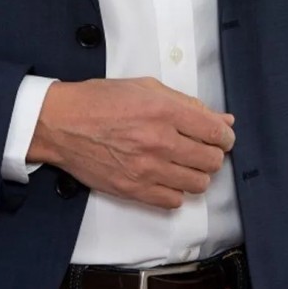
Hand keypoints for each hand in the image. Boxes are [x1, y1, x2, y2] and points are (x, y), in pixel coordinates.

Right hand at [28, 77, 235, 209]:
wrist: (62, 123)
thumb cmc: (100, 100)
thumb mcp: (145, 87)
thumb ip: (186, 103)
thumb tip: (222, 119)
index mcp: (164, 110)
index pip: (216, 131)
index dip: (225, 135)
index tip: (221, 136)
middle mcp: (159, 141)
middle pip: (212, 160)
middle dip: (212, 153)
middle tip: (200, 147)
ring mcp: (147, 170)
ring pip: (198, 184)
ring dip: (196, 173)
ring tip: (182, 162)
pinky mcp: (134, 190)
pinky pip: (174, 201)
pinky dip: (176, 190)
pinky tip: (166, 176)